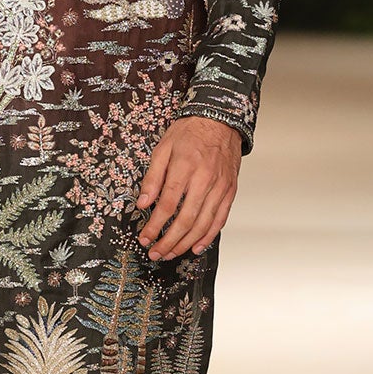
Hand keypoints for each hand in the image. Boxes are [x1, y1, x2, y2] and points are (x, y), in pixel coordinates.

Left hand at [134, 115, 241, 260]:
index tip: (144, 237)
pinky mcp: (230, 191)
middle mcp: (204, 180)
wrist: (220, 120)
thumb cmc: (190, 132)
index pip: (167, 205)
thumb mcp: (162, 148)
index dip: (154, 226)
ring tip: (171, 253)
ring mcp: (219, 187)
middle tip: (156, 252)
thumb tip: (142, 203)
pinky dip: (208, 237)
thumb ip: (152, 177)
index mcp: (184, 167)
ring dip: (185, 243)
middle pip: (185, 219)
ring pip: (203, 224)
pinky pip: (220, 219)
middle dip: (168, 241)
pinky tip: (196, 247)